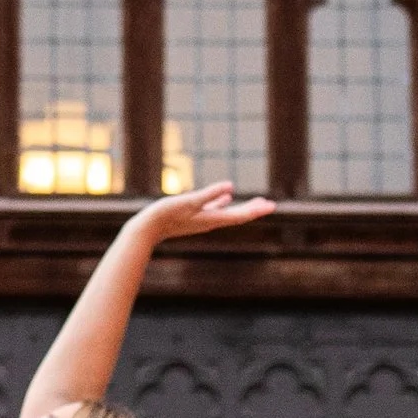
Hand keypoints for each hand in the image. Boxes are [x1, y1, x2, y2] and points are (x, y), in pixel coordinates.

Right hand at [134, 181, 275, 243]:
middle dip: (254, 210)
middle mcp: (210, 222)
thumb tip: (231, 187)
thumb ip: (210, 194)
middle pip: (238, 216)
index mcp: (212, 219)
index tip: (271, 205)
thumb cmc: (165, 214)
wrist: (147, 230)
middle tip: (270, 204)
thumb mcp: (189, 201)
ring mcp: (202, 220)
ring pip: (228, 213)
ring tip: (256, 202)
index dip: (256, 210)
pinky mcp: (193, 216)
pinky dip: (223, 203)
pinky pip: (214, 209)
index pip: (240, 215)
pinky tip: (226, 197)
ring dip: (242, 207)